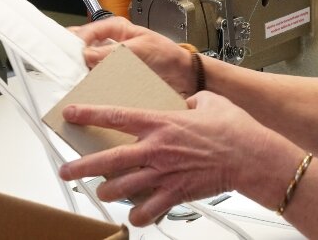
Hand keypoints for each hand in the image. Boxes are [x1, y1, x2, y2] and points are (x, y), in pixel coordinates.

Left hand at [58, 91, 284, 225]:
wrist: (251, 157)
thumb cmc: (235, 129)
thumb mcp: (210, 101)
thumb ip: (191, 101)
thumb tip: (186, 104)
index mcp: (162, 123)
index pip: (116, 117)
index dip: (90, 114)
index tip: (71, 113)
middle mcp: (157, 149)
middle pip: (108, 159)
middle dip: (81, 166)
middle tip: (66, 170)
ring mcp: (164, 174)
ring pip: (121, 188)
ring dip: (107, 191)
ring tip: (102, 191)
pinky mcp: (175, 193)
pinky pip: (147, 211)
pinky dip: (139, 216)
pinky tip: (136, 215)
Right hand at [69, 17, 193, 94]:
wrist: (182, 75)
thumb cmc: (167, 54)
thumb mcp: (141, 48)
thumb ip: (114, 51)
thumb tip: (87, 54)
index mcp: (116, 28)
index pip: (88, 31)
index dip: (77, 42)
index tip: (70, 54)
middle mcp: (109, 43)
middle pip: (82, 47)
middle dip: (73, 56)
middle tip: (66, 68)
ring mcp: (110, 60)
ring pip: (86, 64)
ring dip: (79, 72)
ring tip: (72, 80)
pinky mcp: (113, 76)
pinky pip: (97, 78)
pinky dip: (90, 83)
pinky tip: (85, 89)